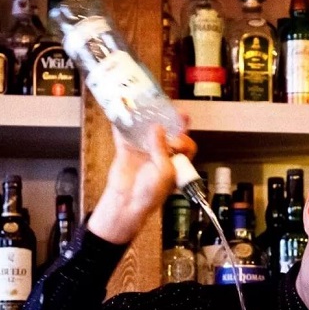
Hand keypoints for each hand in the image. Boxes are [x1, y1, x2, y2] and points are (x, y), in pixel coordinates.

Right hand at [88, 116, 196, 243]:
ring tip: (148, 106)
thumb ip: (161, 148)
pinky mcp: (127, 151)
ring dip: (146, 119)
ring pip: (146, 131)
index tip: (178, 137)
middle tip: (171, 110)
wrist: (127, 203)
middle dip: (169, 122)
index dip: (185, 139)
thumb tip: (157, 127)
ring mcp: (143, 152)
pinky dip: (122, 124)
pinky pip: (124, 134)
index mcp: (175, 163)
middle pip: (168, 134)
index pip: (186, 146)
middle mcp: (161, 155)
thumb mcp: (165, 171)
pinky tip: (122, 110)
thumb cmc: (151, 193)